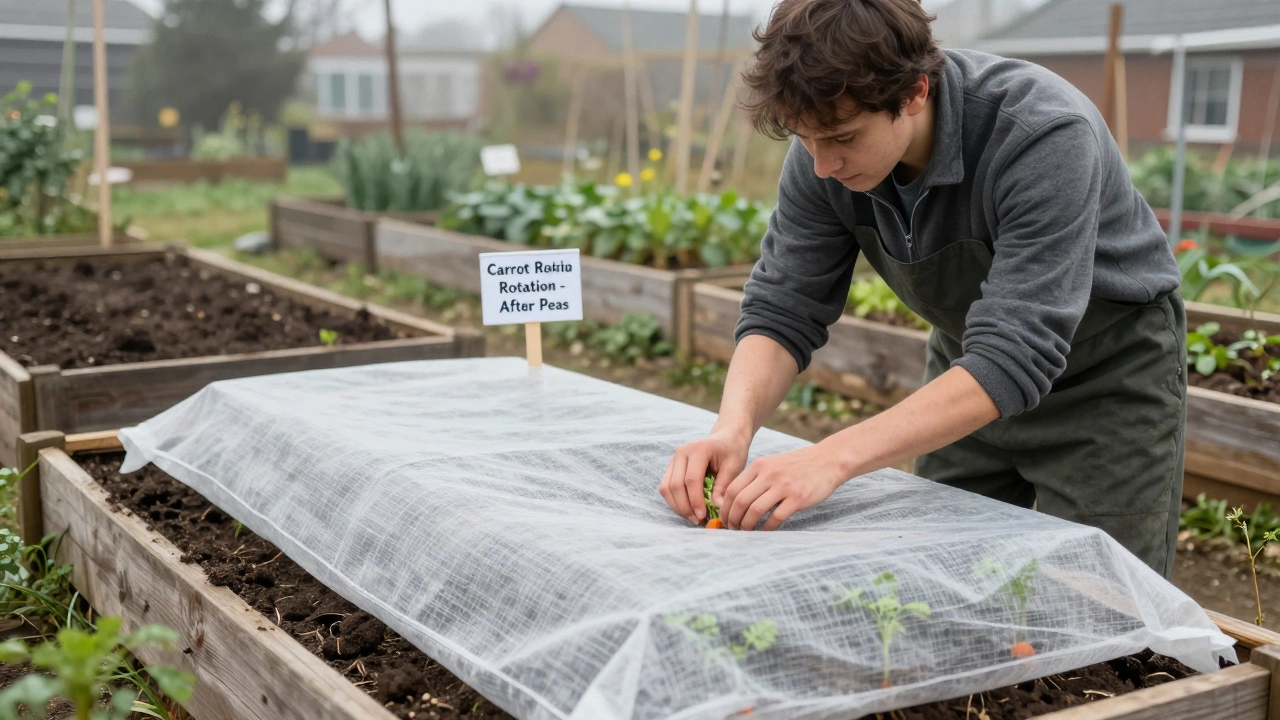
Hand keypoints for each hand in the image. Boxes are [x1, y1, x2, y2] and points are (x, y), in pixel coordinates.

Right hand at [659, 430, 749, 524]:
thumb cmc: (732, 451)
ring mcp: (674, 459)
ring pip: (666, 488)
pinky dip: (674, 501)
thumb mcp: (734, 467)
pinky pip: (666, 487)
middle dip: (685, 506)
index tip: (703, 516)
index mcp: (698, 449)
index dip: (695, 500)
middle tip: (698, 521)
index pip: (691, 479)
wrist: (726, 438)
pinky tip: (688, 510)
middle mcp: (681, 452)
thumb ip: (723, 486)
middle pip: (675, 485)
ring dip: (677, 506)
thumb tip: (717, 508)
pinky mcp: (671, 467)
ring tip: (693, 518)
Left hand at [718, 442, 847, 530]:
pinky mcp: (797, 498)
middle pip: (740, 501)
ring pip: (755, 510)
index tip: (724, 518)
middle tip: (732, 528)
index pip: (732, 489)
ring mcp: (783, 486)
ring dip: (746, 525)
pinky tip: (764, 531)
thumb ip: (756, 478)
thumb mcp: (773, 464)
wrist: (828, 460)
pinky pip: (775, 517)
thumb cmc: (798, 466)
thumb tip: (736, 501)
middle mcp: (769, 474)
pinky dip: (766, 527)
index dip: (725, 507)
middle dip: (732, 518)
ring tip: (745, 531)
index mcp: (759, 466)